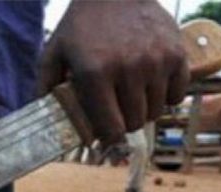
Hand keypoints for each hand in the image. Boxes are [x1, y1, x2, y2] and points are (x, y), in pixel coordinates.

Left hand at [39, 0, 188, 147]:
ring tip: (132, 98)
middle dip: (124, 123)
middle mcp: (128, 69)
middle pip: (134, 122)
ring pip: (156, 112)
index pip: (111, 128)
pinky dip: (167, 96)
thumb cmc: (82, 25)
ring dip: (144, 110)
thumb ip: (45, 87)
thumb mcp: (54, 53)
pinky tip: (153, 87)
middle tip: (117, 113)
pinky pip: (178, 94)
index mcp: (95, 73)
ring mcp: (155, 62)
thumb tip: (43, 119)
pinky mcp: (177, 54)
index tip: (106, 136)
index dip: (108, 138)